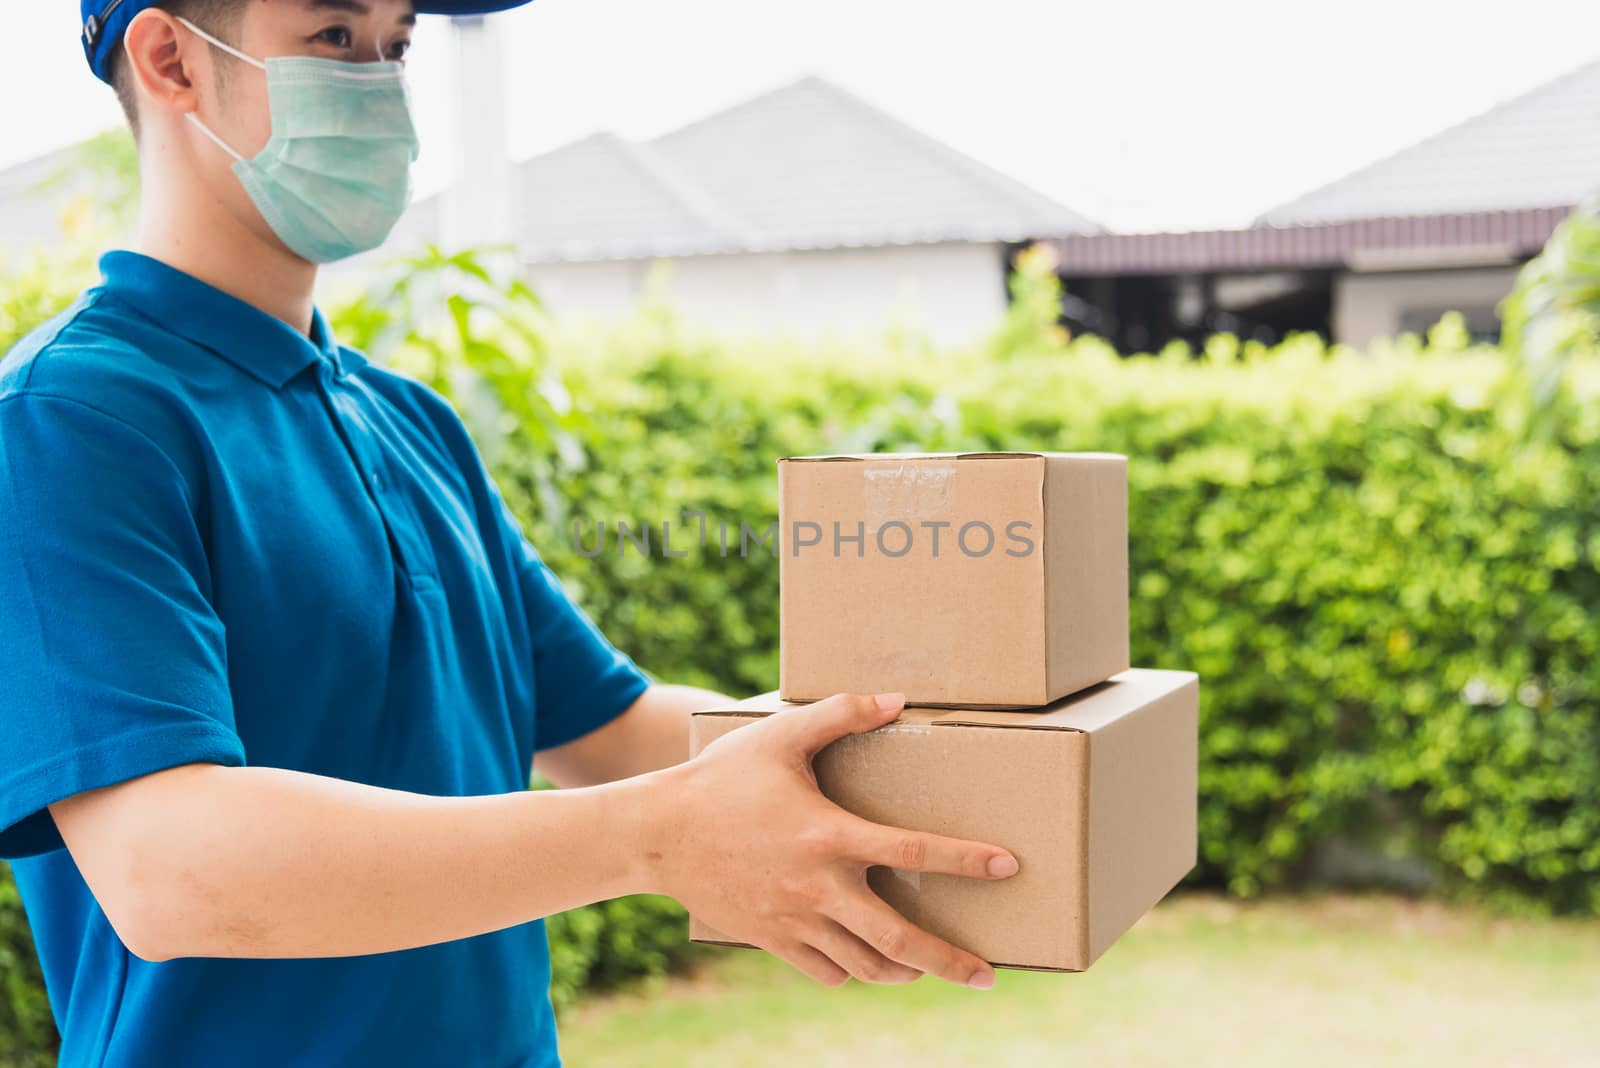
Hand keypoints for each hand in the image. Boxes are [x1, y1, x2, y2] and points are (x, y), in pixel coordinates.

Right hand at [638, 692, 1018, 988]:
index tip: (1007, 866)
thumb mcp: (780, 735)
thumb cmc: (722, 777)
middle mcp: (817, 886)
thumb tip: (897, 700)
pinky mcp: (772, 938)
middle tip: (989, 976)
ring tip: (929, 967)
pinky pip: (825, 971)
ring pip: (865, 965)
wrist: (656, 833)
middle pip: (898, 938)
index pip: (910, 852)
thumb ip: (841, 714)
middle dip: (950, 962)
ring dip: (904, 970)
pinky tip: (864, 963)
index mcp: (828, 834)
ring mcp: (794, 919)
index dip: (963, 860)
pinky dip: (852, 972)